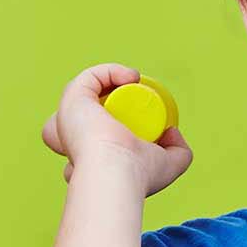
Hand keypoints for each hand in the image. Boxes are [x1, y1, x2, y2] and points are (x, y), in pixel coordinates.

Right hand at [41, 63, 192, 196]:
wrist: (116, 170)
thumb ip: (178, 152)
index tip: (137, 128)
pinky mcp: (71, 99)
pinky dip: (112, 71)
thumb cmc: (137, 174)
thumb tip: (172, 131)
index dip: (113, 130)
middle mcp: (73, 140)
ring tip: (132, 84)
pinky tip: (132, 78)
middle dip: (101, 105)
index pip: (90, 142)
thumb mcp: (167, 165)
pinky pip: (90, 77)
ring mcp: (68, 119)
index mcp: (88, 157)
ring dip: (108, 84)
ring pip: (82, 93)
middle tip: (129, 102)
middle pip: (80, 117)